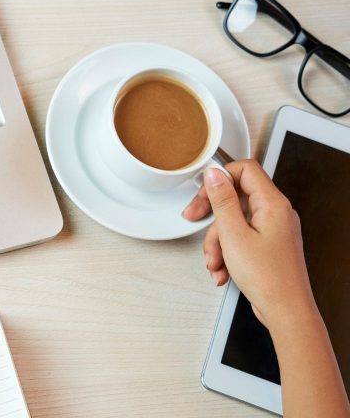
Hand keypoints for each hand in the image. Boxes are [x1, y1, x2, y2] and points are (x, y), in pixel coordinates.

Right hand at [182, 160, 316, 329]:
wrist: (286, 310)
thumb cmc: (269, 278)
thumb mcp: (234, 235)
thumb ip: (222, 201)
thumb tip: (214, 175)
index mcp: (273, 204)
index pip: (246, 170)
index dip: (221, 177)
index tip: (203, 191)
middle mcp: (276, 213)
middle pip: (236, 197)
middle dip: (212, 214)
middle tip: (194, 219)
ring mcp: (273, 230)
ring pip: (234, 221)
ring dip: (217, 242)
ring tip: (215, 262)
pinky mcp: (267, 245)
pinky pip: (240, 238)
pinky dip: (227, 252)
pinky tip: (223, 270)